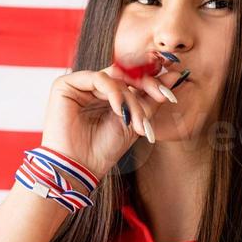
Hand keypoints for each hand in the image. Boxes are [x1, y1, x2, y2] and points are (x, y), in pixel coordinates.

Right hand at [41, 54, 182, 180]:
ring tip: (136, 121)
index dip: (153, 83)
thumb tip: (176, 75)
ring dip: (131, 99)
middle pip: (126, 73)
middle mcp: (93, 87)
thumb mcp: (136, 122)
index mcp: (107, 94)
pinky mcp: (65, 85)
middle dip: (147, 85)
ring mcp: (79, 84)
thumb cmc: (104, 150)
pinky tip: (119, 110)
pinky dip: (113, 93)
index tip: (171, 94)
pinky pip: (97, 78)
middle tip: (162, 97)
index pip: (133, 79)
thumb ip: (153, 99)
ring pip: (115, 78)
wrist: (79, 168)